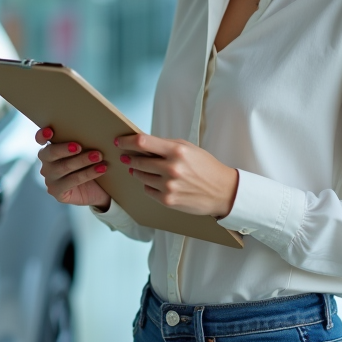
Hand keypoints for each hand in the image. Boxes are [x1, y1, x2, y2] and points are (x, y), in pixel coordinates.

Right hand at [35, 128, 111, 208]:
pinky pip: (72, 181)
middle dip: (64, 149)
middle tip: (80, 147)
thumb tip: (97, 131)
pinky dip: (88, 173)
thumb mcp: (88, 151)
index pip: (41, 139)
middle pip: (50, 153)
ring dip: (82, 160)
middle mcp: (47, 163)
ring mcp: (50, 178)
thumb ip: (84, 141)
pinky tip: (100, 169)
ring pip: (63, 167)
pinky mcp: (57, 191)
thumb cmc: (91, 164)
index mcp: (51, 148)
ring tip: (98, 156)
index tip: (50, 131)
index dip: (42, 135)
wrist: (99, 189)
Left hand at [114, 133, 238, 217]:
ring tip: (140, 169)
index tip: (119, 141)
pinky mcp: (168, 200)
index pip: (143, 142)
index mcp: (177, 151)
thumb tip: (140, 143)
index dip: (127, 141)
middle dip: (129, 158)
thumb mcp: (188, 148)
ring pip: (140, 176)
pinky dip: (148, 185)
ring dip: (137, 172)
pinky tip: (156, 182)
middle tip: (126, 157)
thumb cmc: (205, 166)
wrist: (222, 191)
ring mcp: (169, 186)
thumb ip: (165, 145)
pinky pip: (147, 190)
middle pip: (138, 161)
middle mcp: (172, 168)